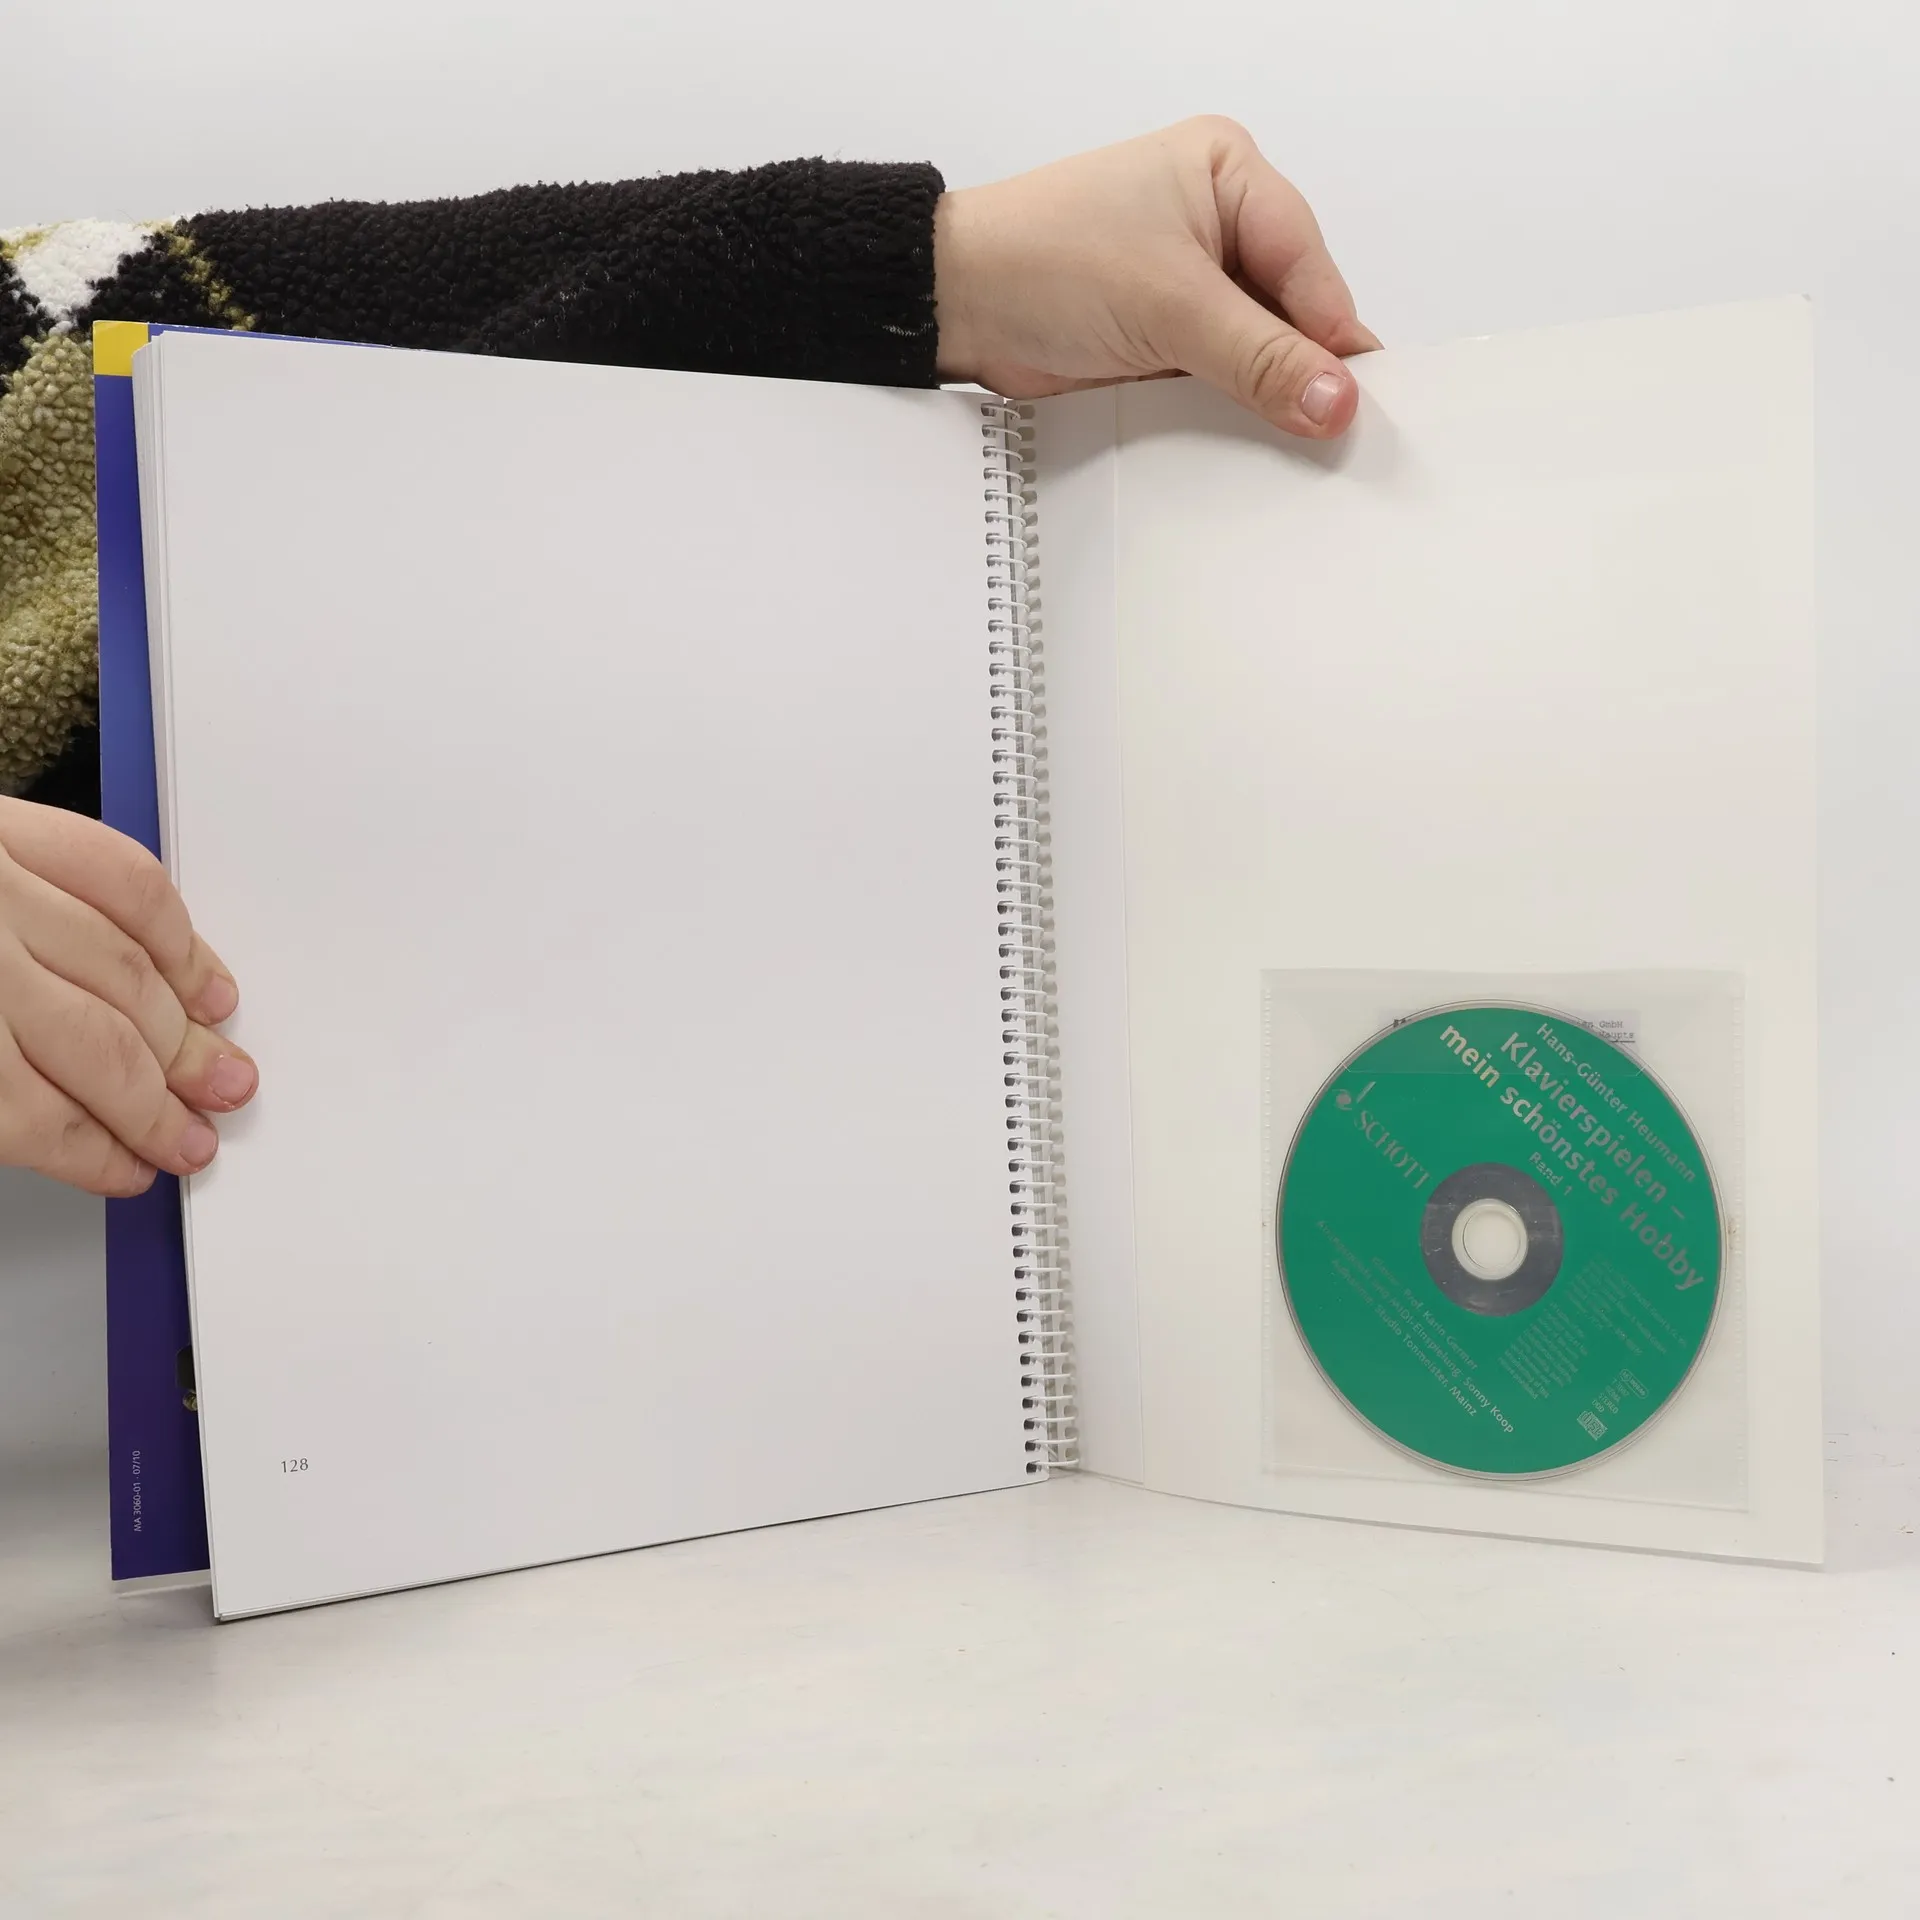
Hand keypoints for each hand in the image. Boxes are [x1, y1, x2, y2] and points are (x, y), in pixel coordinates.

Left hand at [0, 799, 254, 1195]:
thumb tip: (66, 1131)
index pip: (25, 1109)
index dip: (88, 1151)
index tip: (128, 1169)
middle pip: (94, 1041)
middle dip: (157, 1103)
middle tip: (194, 1134)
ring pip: (123, 968)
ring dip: (183, 1032)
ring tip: (218, 1073)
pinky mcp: (6, 823)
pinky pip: (120, 876)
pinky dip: (173, 933)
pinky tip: (196, 976)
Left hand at [934, 117, 1379, 438]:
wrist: (957, 305)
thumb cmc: (1042, 262)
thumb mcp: (1169, 307)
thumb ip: (1258, 357)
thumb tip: (1334, 398)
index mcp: (1229, 174)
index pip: (1310, 266)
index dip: (1332, 339)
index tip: (1355, 404)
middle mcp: (1216, 221)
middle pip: (1290, 311)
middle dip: (1298, 370)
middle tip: (1328, 434)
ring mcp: (1189, 283)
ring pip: (1255, 351)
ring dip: (1260, 397)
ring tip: (1287, 445)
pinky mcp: (1163, 335)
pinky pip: (1217, 378)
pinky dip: (1225, 411)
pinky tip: (1239, 443)